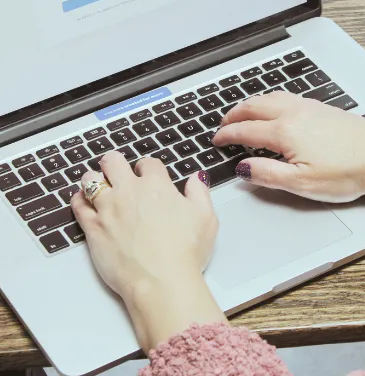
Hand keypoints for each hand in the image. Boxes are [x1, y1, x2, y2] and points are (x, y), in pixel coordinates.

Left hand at [71, 151, 226, 351]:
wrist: (161, 282)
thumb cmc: (185, 252)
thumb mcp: (206, 218)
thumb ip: (199, 193)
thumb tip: (196, 178)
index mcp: (156, 186)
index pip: (148, 163)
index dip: (148, 169)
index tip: (148, 176)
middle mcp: (129, 191)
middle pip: (113, 162)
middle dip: (114, 163)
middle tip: (116, 170)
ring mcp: (108, 208)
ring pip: (90, 180)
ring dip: (94, 179)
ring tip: (98, 185)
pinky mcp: (93, 228)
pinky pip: (78, 205)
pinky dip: (79, 200)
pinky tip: (83, 201)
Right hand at [213, 92, 364, 220]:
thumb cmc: (347, 171)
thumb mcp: (302, 183)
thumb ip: (267, 174)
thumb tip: (243, 168)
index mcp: (284, 131)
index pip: (246, 130)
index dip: (227, 135)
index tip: (217, 140)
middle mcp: (293, 113)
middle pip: (255, 106)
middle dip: (235, 114)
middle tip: (223, 123)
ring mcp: (308, 107)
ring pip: (270, 98)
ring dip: (251, 104)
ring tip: (244, 112)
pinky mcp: (321, 108)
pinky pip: (286, 97)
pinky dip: (269, 100)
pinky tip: (275, 108)